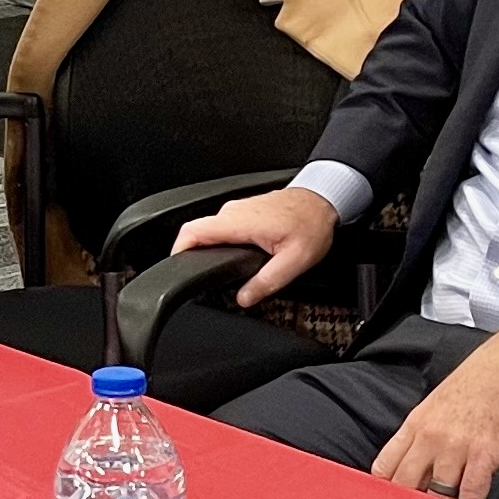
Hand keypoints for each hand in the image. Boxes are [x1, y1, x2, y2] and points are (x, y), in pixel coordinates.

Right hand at [168, 186, 338, 306]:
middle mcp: (233, 212)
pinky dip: (219, 241)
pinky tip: (234, 254)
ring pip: (210, 229)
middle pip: (197, 232)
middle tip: (199, 277)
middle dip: (192, 254)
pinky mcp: (243, 210)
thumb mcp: (294, 261)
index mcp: (239, 222)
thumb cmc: (311, 224)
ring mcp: (238, 209)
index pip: (193, 231)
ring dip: (208, 248)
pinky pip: (221, 226)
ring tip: (218, 268)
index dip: (177, 250)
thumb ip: (266, 282)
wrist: (322, 199)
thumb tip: (244, 298)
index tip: (175, 267)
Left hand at [369, 328, 498, 498]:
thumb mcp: (440, 402)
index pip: (385, 467)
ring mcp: (457, 445)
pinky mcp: (485, 453)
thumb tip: (420, 463)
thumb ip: (426, 433)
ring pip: (437, 494)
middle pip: (405, 486)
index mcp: (416, 423)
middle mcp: (431, 436)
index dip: (384, 492)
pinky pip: (472, 492)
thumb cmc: (483, 380)